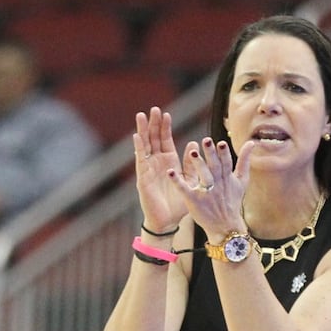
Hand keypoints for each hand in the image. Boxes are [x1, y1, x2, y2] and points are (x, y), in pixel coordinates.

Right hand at [133, 106, 187, 235]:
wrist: (168, 221)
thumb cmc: (179, 204)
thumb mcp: (190, 181)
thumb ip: (192, 164)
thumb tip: (193, 143)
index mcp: (169, 161)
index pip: (166, 140)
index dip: (165, 127)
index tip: (166, 114)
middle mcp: (157, 162)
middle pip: (154, 138)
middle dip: (153, 124)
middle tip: (154, 109)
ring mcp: (149, 169)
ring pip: (145, 145)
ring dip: (143, 131)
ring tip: (141, 116)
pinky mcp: (143, 177)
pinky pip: (141, 160)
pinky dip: (139, 148)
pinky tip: (137, 136)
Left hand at [174, 137, 255, 242]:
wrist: (225, 227)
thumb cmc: (232, 201)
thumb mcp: (241, 181)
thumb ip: (244, 161)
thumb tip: (251, 143)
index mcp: (227, 178)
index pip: (226, 163)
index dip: (224, 154)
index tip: (221, 143)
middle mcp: (217, 184)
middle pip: (215, 167)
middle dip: (211, 155)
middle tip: (206, 140)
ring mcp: (206, 193)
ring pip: (203, 177)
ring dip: (198, 165)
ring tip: (192, 153)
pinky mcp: (194, 201)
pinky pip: (185, 190)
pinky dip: (177, 182)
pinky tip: (170, 173)